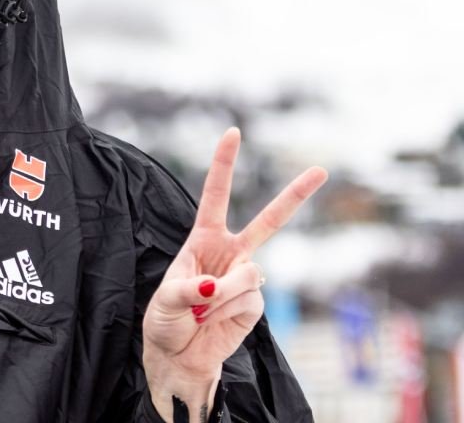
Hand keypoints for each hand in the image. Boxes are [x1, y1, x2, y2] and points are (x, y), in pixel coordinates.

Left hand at [141, 128, 326, 418]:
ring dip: (220, 296)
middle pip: (268, 221)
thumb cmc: (166, 320)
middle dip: (295, 195)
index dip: (224, 164)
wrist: (179, 355)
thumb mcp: (165, 299)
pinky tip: (215, 320)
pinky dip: (227, 312)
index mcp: (203, 238)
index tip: (233, 132)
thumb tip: (220, 285)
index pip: (215, 195)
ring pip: (247, 275)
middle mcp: (229, 252)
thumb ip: (190, 289)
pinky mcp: (256, 302)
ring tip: (200, 310)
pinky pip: (249, 300)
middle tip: (322, 169)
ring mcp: (246, 277)